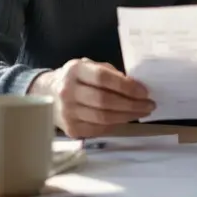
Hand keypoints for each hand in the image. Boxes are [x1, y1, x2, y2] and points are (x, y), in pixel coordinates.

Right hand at [29, 58, 154, 137]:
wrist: (48, 94)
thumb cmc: (77, 79)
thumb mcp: (90, 67)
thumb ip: (110, 74)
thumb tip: (136, 87)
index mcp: (75, 70)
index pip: (103, 78)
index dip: (126, 86)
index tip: (145, 91)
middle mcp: (68, 91)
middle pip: (105, 101)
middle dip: (131, 104)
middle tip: (149, 105)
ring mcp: (67, 112)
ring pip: (103, 118)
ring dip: (127, 116)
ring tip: (141, 112)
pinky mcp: (71, 129)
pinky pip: (99, 129)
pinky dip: (115, 125)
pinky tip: (125, 119)